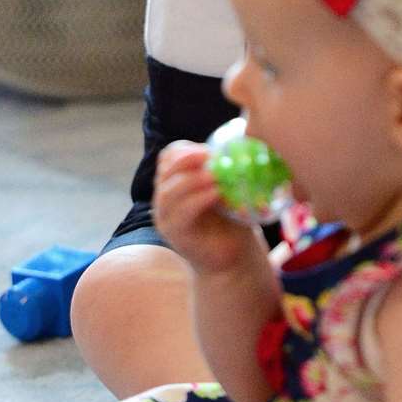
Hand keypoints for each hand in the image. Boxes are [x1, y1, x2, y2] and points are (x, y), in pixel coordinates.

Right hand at [153, 140, 261, 274]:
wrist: (232, 258)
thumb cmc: (231, 220)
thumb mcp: (225, 189)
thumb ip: (223, 170)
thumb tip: (238, 144)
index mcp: (174, 183)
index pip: (168, 157)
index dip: (187, 150)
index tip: (210, 149)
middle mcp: (164, 199)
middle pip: (165, 171)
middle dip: (187, 160)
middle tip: (210, 157)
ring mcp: (166, 218)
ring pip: (168, 191)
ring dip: (193, 179)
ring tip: (215, 175)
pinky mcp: (175, 235)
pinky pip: (181, 213)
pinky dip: (198, 199)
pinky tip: (215, 194)